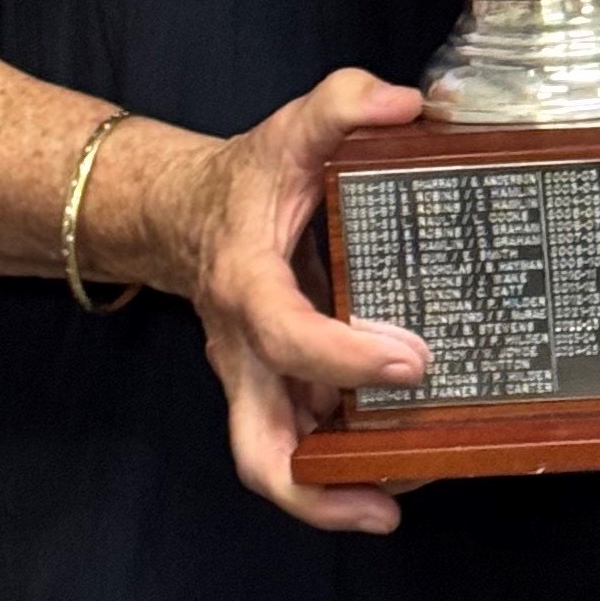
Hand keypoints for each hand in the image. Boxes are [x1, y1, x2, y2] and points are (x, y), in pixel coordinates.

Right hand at [140, 71, 431, 537]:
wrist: (186, 215)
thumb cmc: (248, 180)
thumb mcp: (293, 127)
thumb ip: (346, 101)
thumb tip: (410, 104)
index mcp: (248, 284)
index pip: (287, 334)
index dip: (346, 357)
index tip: (413, 358)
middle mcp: (246, 350)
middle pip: (259, 450)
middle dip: (319, 488)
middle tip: (392, 498)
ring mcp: (257, 379)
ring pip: (278, 464)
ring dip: (338, 492)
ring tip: (412, 491)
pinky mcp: (276, 391)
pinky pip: (303, 445)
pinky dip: (345, 466)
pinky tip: (406, 461)